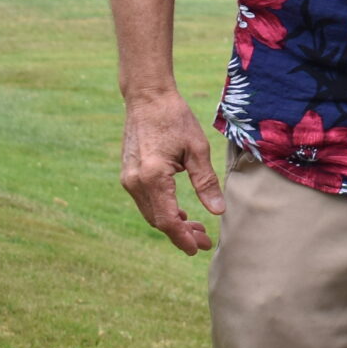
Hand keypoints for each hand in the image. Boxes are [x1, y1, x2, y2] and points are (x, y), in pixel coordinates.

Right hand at [120, 91, 225, 254]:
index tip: (198, 248)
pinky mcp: (129, 174)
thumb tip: (218, 211)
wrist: (147, 98)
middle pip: (158, 220)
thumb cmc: (175, 119)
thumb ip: (206, 182)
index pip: (167, 219)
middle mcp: (135, 182)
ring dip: (173, 223)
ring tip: (198, 229)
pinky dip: (163, 210)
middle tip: (204, 241)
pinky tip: (182, 213)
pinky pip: (146, 201)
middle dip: (181, 234)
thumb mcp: (197, 149)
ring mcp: (128, 179)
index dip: (183, 237)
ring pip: (150, 212)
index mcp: (152, 177)